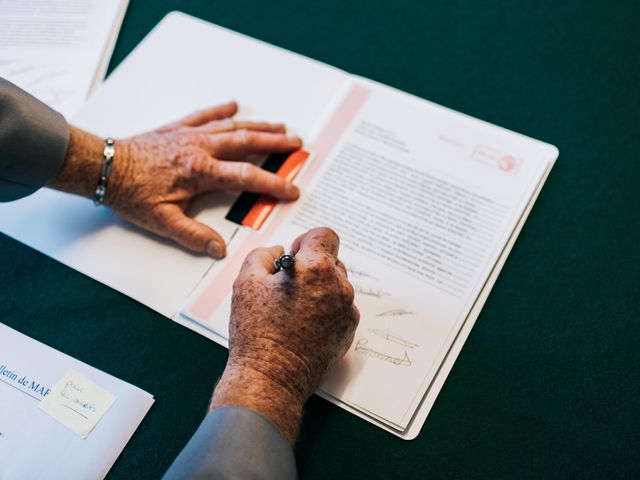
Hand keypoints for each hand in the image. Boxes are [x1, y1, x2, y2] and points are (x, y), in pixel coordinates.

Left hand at [51, 102, 301, 257]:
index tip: (292, 189)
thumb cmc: (130, 193)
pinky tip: (234, 105)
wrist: (103, 166)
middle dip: (275, 143)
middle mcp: (200, 148)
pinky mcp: (178, 128)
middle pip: (247, 142)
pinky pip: (204, 115)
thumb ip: (193, 236)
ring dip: (258, 126)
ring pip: (231, 127)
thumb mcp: (162, 222)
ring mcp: (190, 134)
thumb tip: (218, 249)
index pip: (247, 176)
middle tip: (297, 145)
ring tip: (279, 126)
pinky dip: (221, 110)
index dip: (273, 183)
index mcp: (201, 172)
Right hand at [210, 227, 359, 443]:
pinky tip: (303, 325)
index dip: (306, 240)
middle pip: (331, 261)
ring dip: (319, 289)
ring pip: (336, 286)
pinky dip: (325, 311)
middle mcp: (340, 287)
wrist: (270, 378)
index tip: (295, 254)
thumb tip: (278, 251)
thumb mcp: (247, 281)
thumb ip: (264, 254)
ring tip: (293, 309)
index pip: (324, 235)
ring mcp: (347, 311)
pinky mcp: (348, 332)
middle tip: (287, 285)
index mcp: (317, 268)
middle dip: (311, 267)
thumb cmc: (257, 332)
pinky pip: (340, 309)